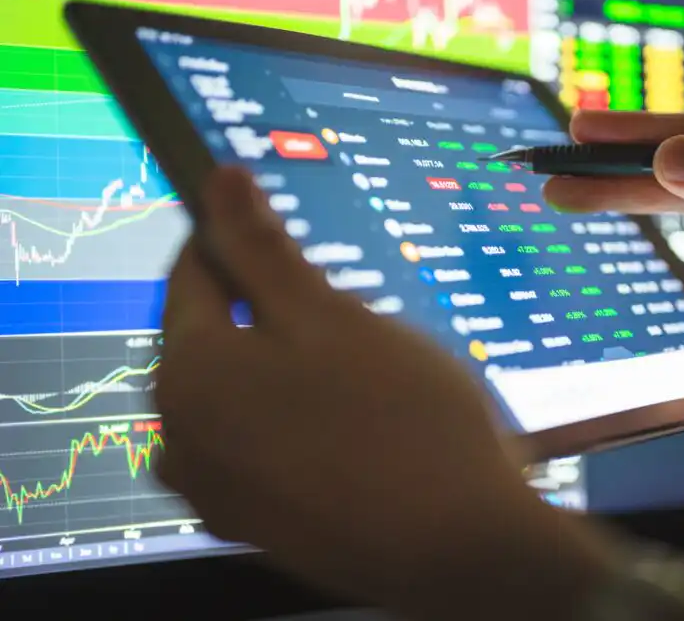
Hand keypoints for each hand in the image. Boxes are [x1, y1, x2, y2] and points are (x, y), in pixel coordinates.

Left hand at [155, 167, 610, 619]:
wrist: (457, 548)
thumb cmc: (398, 417)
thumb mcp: (329, 314)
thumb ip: (261, 248)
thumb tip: (218, 181)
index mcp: (188, 373)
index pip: (193, 273)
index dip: (238, 240)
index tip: (283, 233)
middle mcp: (181, 437)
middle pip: (213, 341)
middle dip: (270, 315)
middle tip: (349, 320)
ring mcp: (215, 492)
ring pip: (239, 397)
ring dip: (284, 373)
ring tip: (361, 378)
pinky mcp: (253, 527)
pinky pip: (257, 450)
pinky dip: (291, 424)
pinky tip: (353, 430)